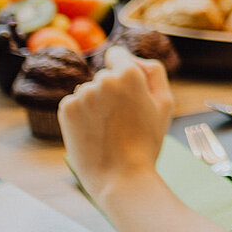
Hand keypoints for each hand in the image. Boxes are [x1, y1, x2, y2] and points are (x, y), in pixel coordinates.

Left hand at [60, 47, 174, 196]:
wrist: (120, 177)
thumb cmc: (147, 142)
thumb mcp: (165, 103)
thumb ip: (153, 72)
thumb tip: (133, 59)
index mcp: (129, 74)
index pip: (117, 55)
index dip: (124, 71)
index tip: (127, 89)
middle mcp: (103, 79)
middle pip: (104, 77)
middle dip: (112, 92)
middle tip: (123, 120)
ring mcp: (82, 94)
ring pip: (89, 91)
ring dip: (97, 104)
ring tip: (108, 130)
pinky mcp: (66, 109)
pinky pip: (75, 103)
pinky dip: (82, 115)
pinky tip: (93, 132)